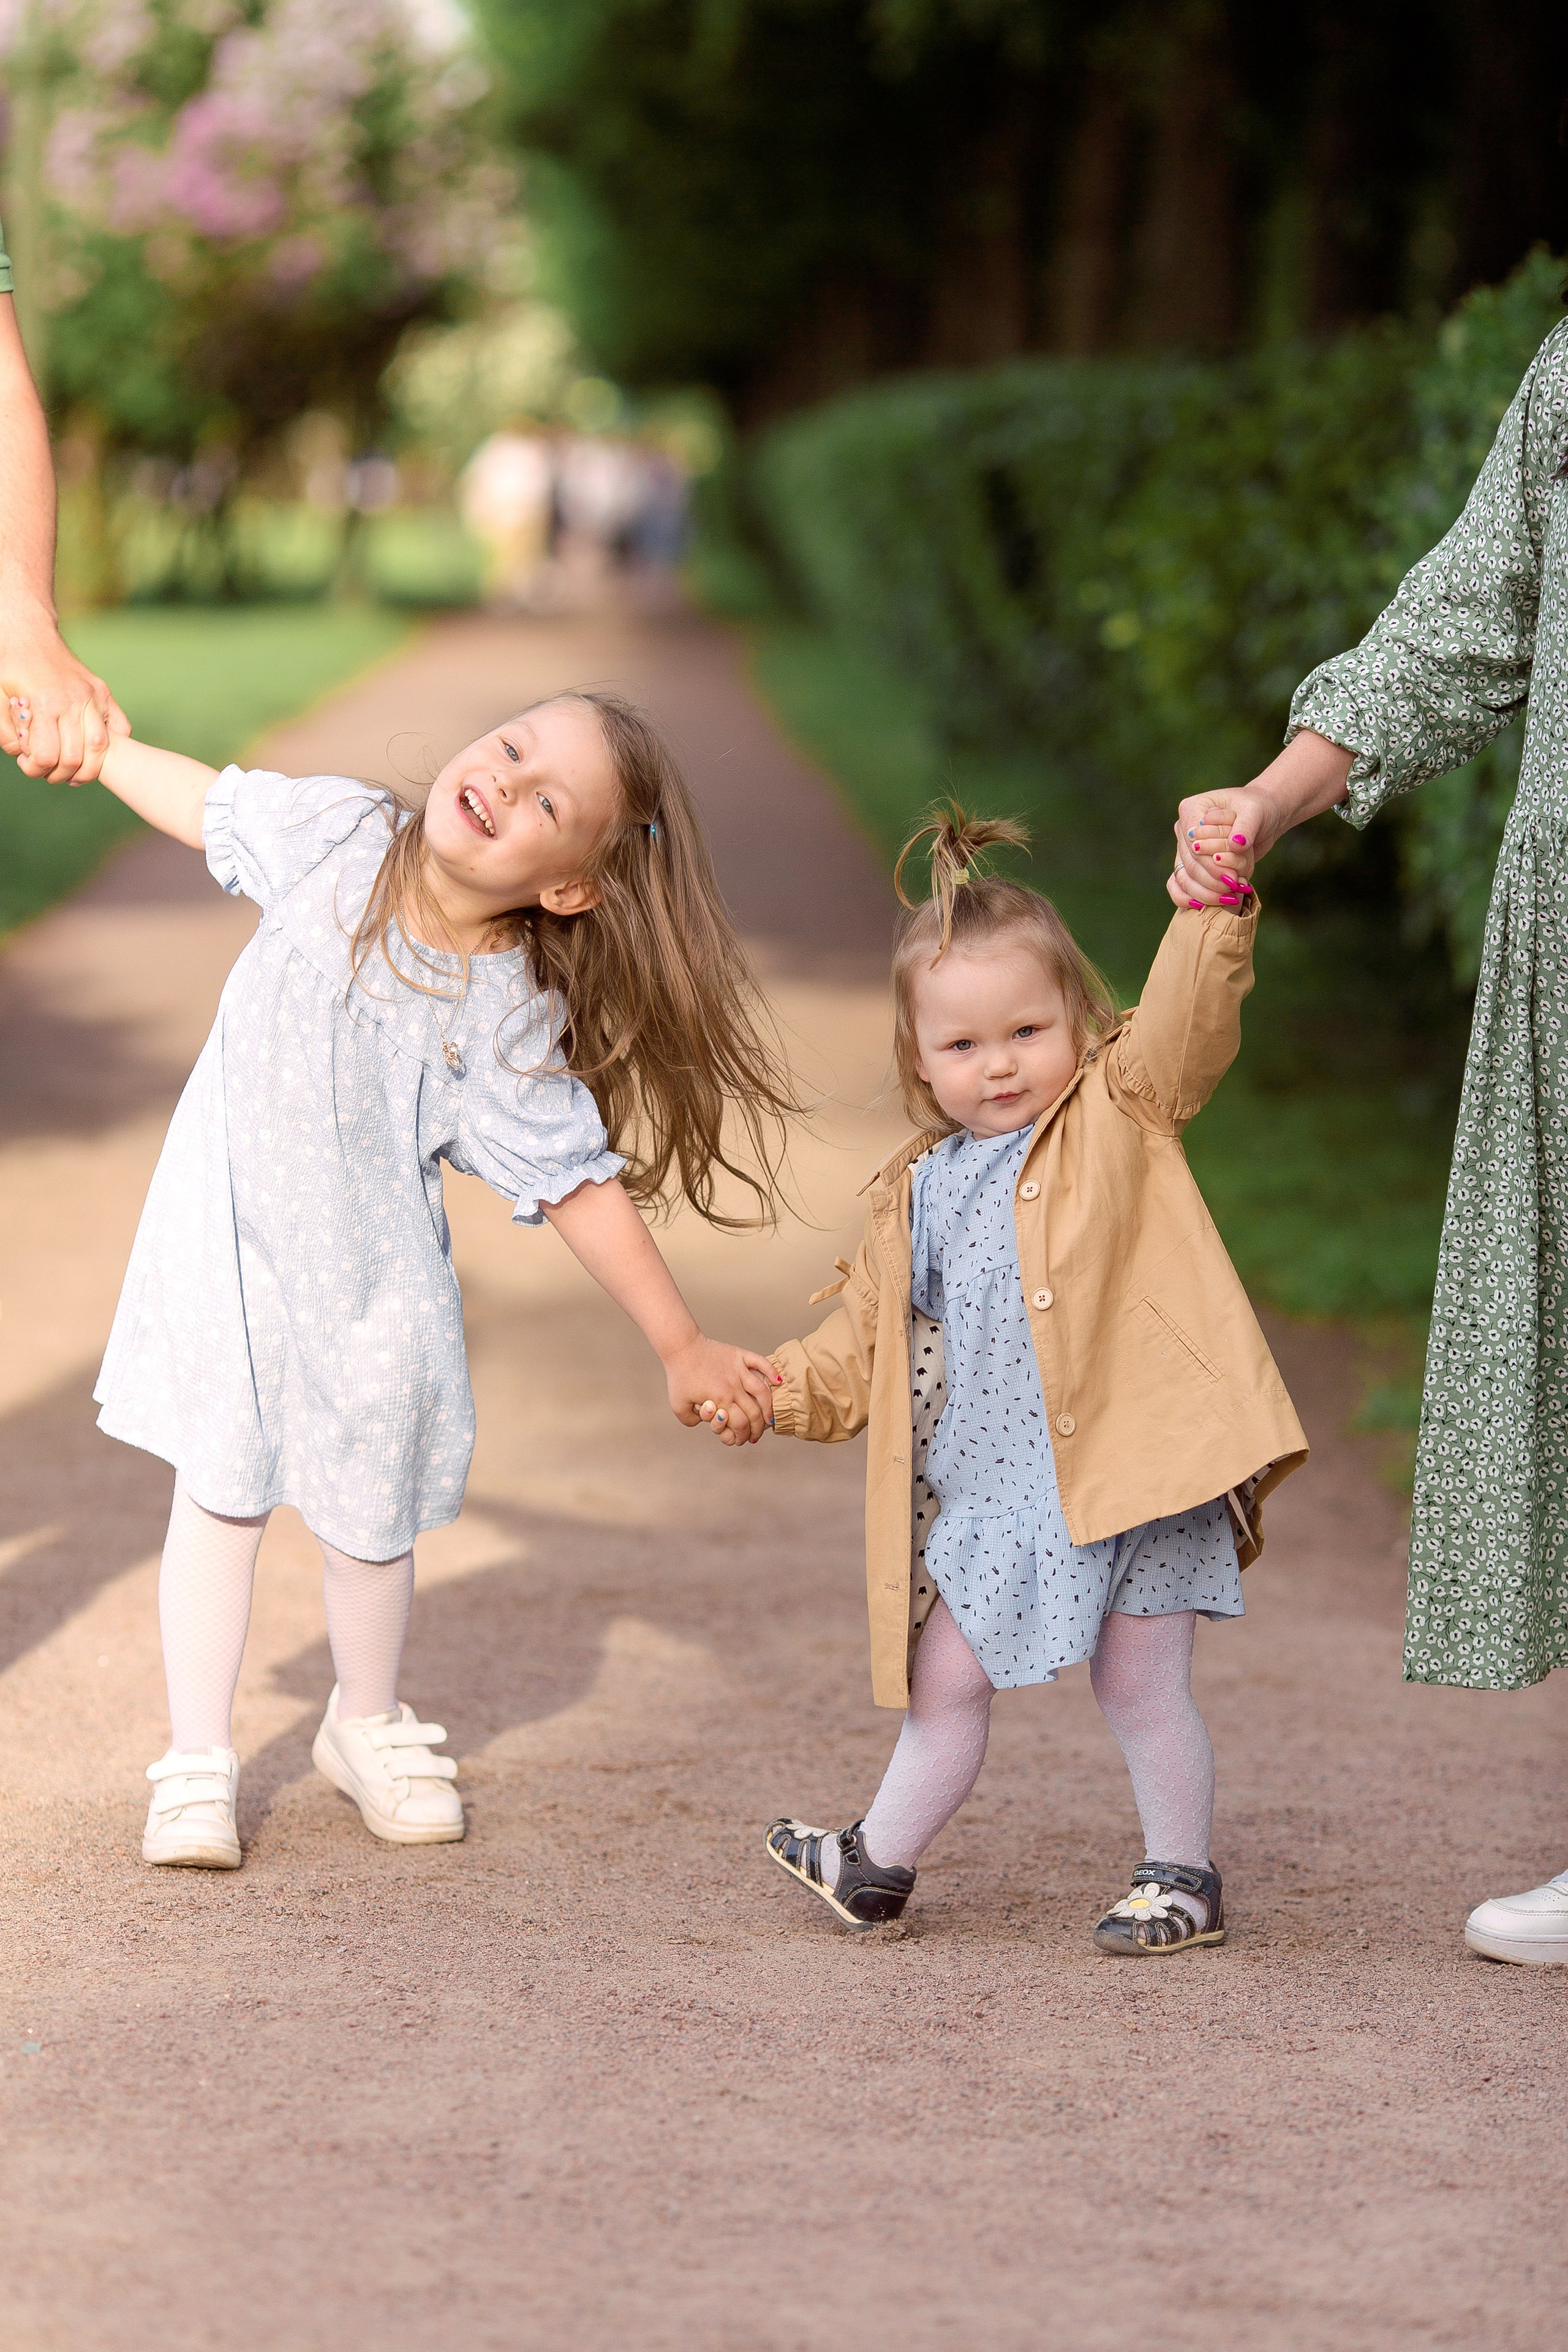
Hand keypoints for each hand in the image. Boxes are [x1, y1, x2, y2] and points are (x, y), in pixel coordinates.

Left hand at [0, 611, 129, 784]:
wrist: (29, 634)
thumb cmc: (9, 666)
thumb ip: (4, 731)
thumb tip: (20, 755)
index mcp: (43, 703)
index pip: (47, 756)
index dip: (36, 769)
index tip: (28, 765)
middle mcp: (72, 700)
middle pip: (74, 758)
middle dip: (60, 774)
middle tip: (48, 771)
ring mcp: (92, 696)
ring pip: (100, 748)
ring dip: (87, 768)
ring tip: (72, 771)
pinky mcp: (103, 692)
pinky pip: (121, 728)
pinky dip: (112, 746)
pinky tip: (93, 752)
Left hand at [664, 1335, 779, 1444]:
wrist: (681, 1348)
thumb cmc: (678, 1378)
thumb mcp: (678, 1407)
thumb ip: (691, 1421)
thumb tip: (705, 1423)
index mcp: (720, 1401)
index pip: (740, 1425)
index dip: (743, 1437)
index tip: (742, 1440)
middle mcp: (733, 1387)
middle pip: (754, 1413)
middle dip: (758, 1429)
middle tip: (757, 1435)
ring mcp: (738, 1370)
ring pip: (762, 1392)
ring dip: (769, 1407)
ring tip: (770, 1417)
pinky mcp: (740, 1356)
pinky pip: (760, 1362)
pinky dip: (771, 1371)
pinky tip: (778, 1381)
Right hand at [1168, 786, 1266, 909]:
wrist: (1262, 819)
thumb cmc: (1258, 809)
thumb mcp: (1256, 812)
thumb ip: (1246, 827)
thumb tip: (1236, 845)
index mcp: (1191, 809)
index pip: (1193, 843)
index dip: (1210, 863)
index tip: (1232, 876)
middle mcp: (1183, 830)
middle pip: (1189, 863)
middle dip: (1212, 880)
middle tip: (1234, 888)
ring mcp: (1185, 849)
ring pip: (1184, 878)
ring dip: (1205, 892)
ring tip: (1228, 899)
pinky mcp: (1192, 864)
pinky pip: (1178, 885)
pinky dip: (1188, 898)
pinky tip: (1202, 907)